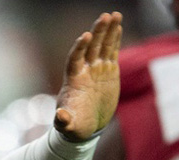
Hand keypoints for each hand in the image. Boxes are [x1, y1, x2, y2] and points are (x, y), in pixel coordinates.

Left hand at [54, 12, 122, 141]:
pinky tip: (118, 26)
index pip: (75, 58)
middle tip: (105, 16)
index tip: (86, 36)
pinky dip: (115, 39)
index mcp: (73, 80)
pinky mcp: (108, 71)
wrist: (86, 126)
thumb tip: (60, 117)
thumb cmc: (74, 126)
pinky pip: (111, 52)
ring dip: (108, 30)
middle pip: (91, 47)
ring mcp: (97, 69)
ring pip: (102, 45)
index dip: (79, 47)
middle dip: (98, 31)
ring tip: (115, 14)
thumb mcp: (68, 126)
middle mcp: (85, 70)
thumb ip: (64, 121)